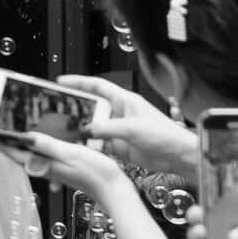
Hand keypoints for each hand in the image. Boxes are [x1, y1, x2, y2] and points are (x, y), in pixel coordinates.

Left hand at [19, 131, 127, 200]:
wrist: (115, 191)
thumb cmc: (97, 175)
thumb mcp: (72, 154)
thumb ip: (49, 145)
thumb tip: (27, 137)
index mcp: (45, 164)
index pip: (14, 152)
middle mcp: (47, 168)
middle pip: (20, 153)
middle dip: (6, 141)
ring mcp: (56, 169)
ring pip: (31, 154)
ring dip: (21, 142)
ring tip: (13, 129)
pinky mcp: (65, 168)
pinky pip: (45, 154)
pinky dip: (39, 144)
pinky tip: (43, 137)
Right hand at [57, 75, 197, 173]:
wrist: (179, 156)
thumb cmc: (166, 135)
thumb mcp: (134, 128)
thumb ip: (108, 128)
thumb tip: (87, 129)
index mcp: (125, 100)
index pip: (97, 86)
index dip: (79, 82)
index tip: (62, 82)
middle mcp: (120, 113)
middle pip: (91, 107)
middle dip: (75, 109)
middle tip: (58, 111)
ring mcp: (118, 131)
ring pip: (93, 127)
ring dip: (82, 131)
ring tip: (66, 132)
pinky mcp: (119, 147)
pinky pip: (99, 145)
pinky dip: (90, 147)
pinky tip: (82, 148)